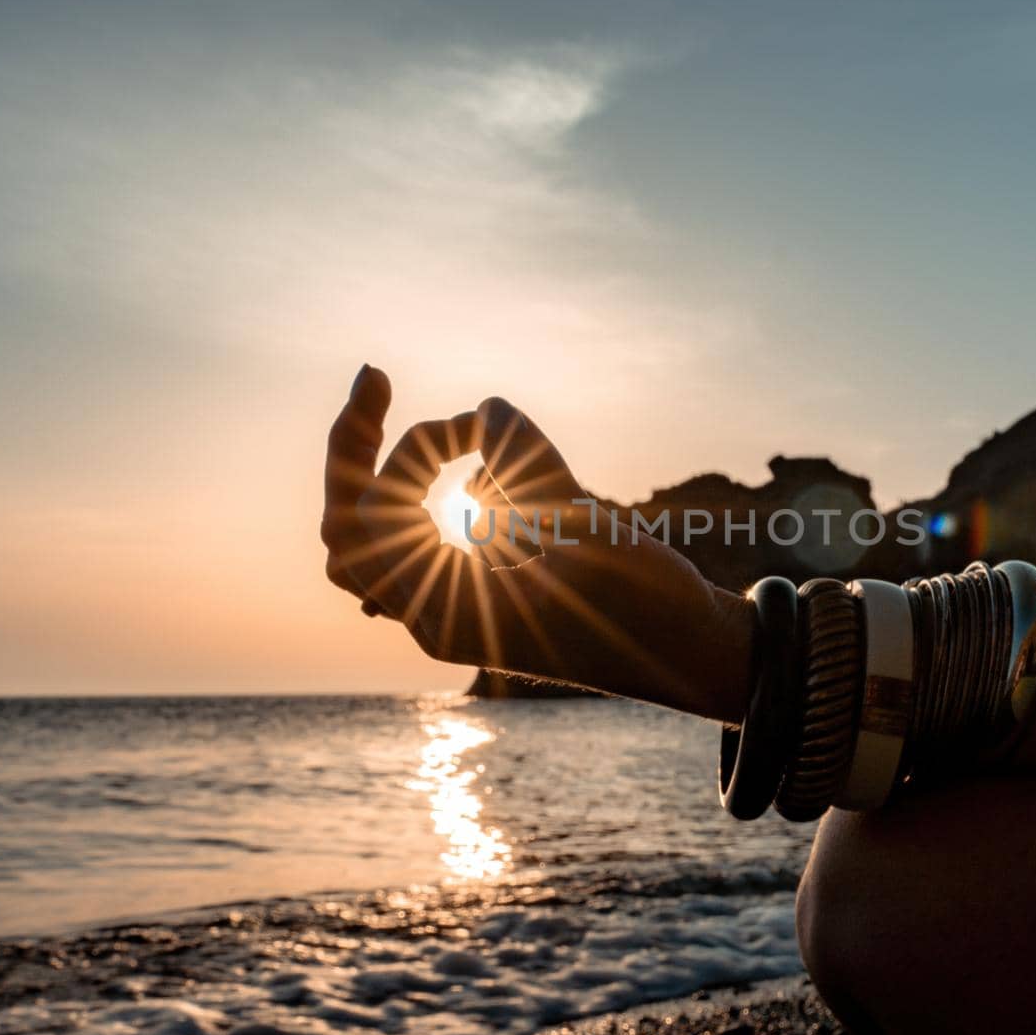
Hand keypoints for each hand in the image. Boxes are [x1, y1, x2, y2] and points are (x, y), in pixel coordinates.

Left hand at [322, 366, 752, 721]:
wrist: (687, 654)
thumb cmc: (648, 606)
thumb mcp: (592, 526)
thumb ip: (532, 466)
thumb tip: (487, 408)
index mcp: (447, 616)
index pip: (361, 524)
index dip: (369, 450)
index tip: (408, 394)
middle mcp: (436, 618)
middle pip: (348, 531)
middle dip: (356, 452)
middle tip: (377, 380)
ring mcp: (453, 611)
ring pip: (379, 541)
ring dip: (395, 474)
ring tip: (451, 430)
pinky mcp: (479, 596)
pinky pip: (424, 543)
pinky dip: (434, 494)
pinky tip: (491, 468)